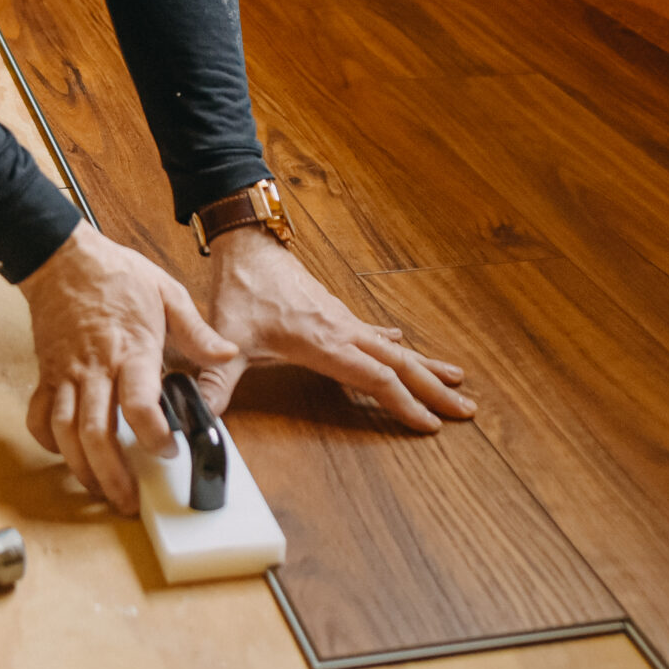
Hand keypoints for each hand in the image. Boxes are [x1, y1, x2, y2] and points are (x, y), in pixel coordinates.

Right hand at [20, 223, 238, 514]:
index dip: (154, 436)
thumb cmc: (114, 273)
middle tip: (130, 500)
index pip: (138, 404)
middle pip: (96, 434)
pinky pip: (40, 417)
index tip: (169, 450)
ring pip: (66, 434)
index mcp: (131, 350)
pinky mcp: (47, 374)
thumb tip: (226, 352)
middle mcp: (95, 368)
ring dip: (82, 469)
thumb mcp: (167, 292)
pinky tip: (65, 455)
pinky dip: (48, 442)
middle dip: (113, 475)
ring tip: (101, 490)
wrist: (62, 257)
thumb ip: (196, 330)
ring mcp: (66, 374)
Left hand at [196, 225, 475, 430]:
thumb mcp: (228, 338)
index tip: (431, 424)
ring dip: (426, 367)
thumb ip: (216, 380)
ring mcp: (343, 320)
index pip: (375, 378)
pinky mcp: (335, 313)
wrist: (248, 244)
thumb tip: (201, 414)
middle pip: (400, 363)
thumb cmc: (242, 288)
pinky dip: (396, 344)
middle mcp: (343, 331)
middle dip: (434, 389)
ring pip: (395, 348)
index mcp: (325, 342)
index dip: (403, 404)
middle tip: (467, 410)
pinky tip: (404, 342)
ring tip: (457, 381)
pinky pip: (375, 333)